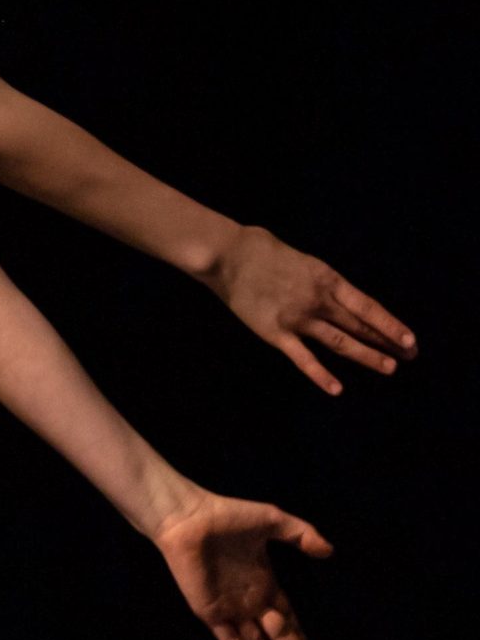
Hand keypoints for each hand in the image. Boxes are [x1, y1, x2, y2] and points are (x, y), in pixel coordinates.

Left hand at [154, 491, 334, 639]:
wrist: (189, 519)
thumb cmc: (228, 517)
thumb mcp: (273, 522)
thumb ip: (302, 535)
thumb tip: (329, 551)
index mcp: (265, 583)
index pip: (288, 618)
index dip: (301, 637)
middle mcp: (250, 601)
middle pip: (277, 635)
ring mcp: (230, 608)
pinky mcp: (210, 611)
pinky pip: (228, 638)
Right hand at [209, 224, 415, 393]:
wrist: (229, 255)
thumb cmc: (261, 250)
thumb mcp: (302, 260)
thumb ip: (317, 280)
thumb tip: (328, 294)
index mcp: (328, 279)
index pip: (367, 307)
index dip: (390, 324)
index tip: (409, 339)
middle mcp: (319, 301)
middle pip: (360, 326)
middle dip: (387, 341)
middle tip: (410, 356)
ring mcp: (298, 319)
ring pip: (340, 342)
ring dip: (367, 356)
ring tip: (390, 368)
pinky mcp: (275, 334)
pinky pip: (302, 358)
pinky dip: (320, 375)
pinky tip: (337, 389)